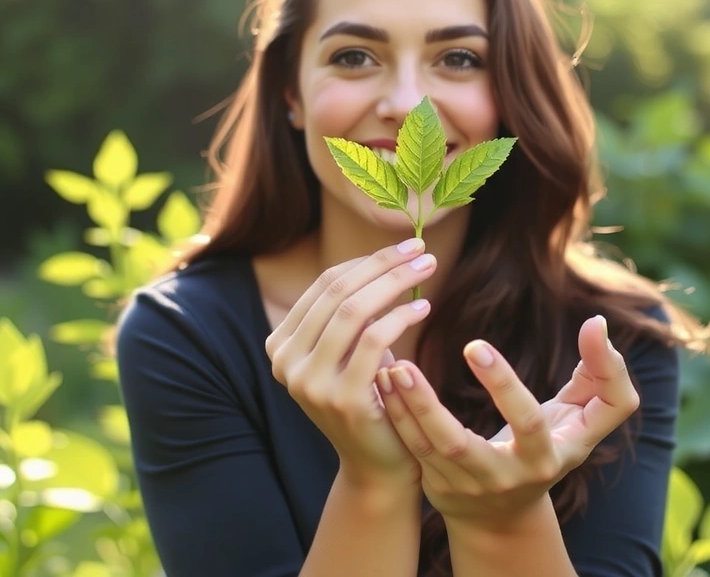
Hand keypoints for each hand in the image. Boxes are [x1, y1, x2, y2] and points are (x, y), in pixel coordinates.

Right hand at [264, 238, 436, 489]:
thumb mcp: (350, 349)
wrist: (378, 462)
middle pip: (338, 290)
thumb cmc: (371, 395)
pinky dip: (401, 316)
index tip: (404, 246)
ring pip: (353, 309)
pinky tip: (424, 307)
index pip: (325, 283)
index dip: (367, 259)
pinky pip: (373, 339)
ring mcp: (309, 382)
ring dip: (396, 282)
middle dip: (384, 264)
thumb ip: (351, 309)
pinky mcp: (340, 398)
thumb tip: (388, 255)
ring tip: (427, 269)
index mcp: (281, 344)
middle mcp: (285, 361)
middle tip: (421, 249)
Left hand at [374, 315, 638, 527]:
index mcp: (546, 457)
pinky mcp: (438, 487)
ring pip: (427, 450)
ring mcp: (467, 486)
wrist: (511, 514)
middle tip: (405, 364)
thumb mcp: (589, 420)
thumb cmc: (555, 445)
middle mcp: (504, 478)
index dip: (503, 385)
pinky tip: (385, 381)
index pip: (527, 423)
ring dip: (403, 408)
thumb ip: (606, 375)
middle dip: (430, 407)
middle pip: (461, 446)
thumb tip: (597, 321)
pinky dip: (396, 416)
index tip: (473, 344)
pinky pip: (412, 450)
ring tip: (390, 368)